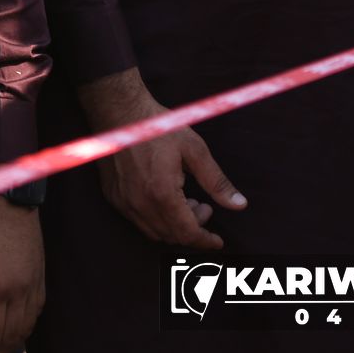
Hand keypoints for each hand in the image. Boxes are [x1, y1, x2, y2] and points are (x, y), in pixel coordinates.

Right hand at [77, 69, 245, 249]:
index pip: (187, 233)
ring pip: (154, 232)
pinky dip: (156, 219)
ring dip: (174, 226)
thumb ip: (216, 182)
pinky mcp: (114, 197)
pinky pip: (138, 221)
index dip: (205, 240)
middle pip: (172, 236)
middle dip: (193, 229)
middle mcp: (140, 204)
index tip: (217, 241)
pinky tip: (164, 198)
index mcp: (163, 194)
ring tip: (186, 201)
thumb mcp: (194, 150)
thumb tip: (239, 204)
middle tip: (204, 207)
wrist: (119, 112)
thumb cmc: (159, 128)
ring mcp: (124, 202)